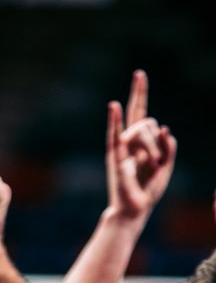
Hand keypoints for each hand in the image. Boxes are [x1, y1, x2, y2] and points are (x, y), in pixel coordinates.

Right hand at [106, 70, 176, 220]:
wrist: (134, 209)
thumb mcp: (167, 165)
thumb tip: (164, 128)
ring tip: (152, 167)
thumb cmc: (148, 189)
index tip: (139, 73)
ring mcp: (121, 147)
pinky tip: (113, 105)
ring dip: (153, 148)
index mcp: (141, 142)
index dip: (140, 92)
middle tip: (156, 163)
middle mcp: (129, 141)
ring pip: (143, 130)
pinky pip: (115, 134)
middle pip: (145, 121)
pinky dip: (115, 119)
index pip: (140, 111)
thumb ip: (169, 146)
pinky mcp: (115, 156)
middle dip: (155, 140)